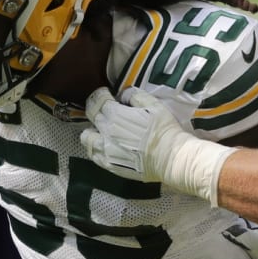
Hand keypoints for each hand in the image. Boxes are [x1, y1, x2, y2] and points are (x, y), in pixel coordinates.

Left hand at [81, 87, 234, 203]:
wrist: (171, 157)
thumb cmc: (164, 129)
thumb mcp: (153, 104)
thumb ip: (134, 95)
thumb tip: (122, 93)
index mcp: (115, 115)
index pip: (98, 100)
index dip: (101, 95)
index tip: (107, 94)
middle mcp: (106, 132)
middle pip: (92, 117)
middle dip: (98, 111)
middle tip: (108, 112)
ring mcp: (106, 150)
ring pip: (86, 138)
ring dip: (92, 131)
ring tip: (102, 131)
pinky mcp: (110, 165)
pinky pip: (94, 155)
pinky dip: (96, 148)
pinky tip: (105, 146)